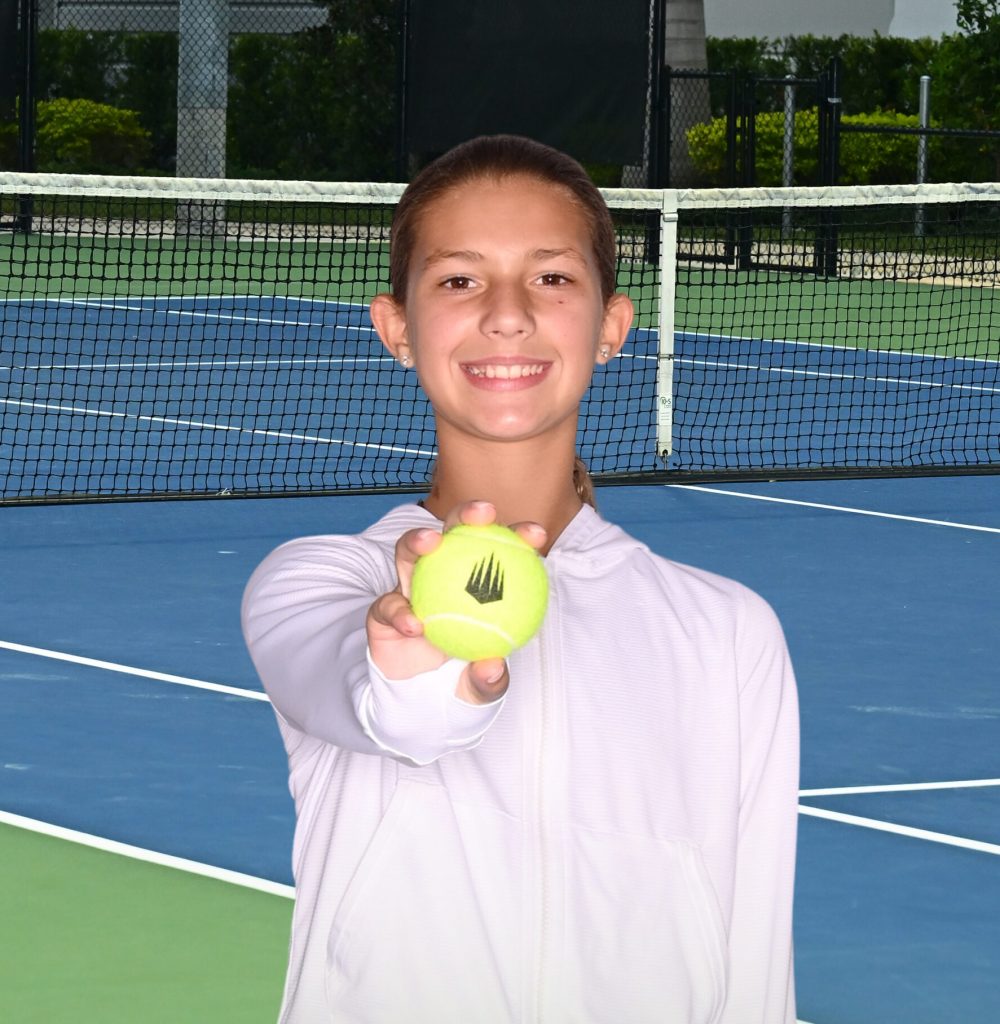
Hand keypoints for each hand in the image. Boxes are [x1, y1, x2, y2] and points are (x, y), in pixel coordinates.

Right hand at [366, 501, 545, 704]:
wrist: (419, 698)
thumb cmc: (461, 677)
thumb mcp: (482, 684)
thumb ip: (489, 678)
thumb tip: (493, 667)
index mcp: (476, 582)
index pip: (499, 552)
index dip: (518, 536)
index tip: (536, 535)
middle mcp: (441, 574)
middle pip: (453, 532)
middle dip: (467, 513)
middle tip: (485, 514)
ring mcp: (409, 587)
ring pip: (409, 551)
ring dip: (419, 540)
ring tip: (431, 542)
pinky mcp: (384, 608)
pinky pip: (388, 605)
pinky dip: (399, 611)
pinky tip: (413, 623)